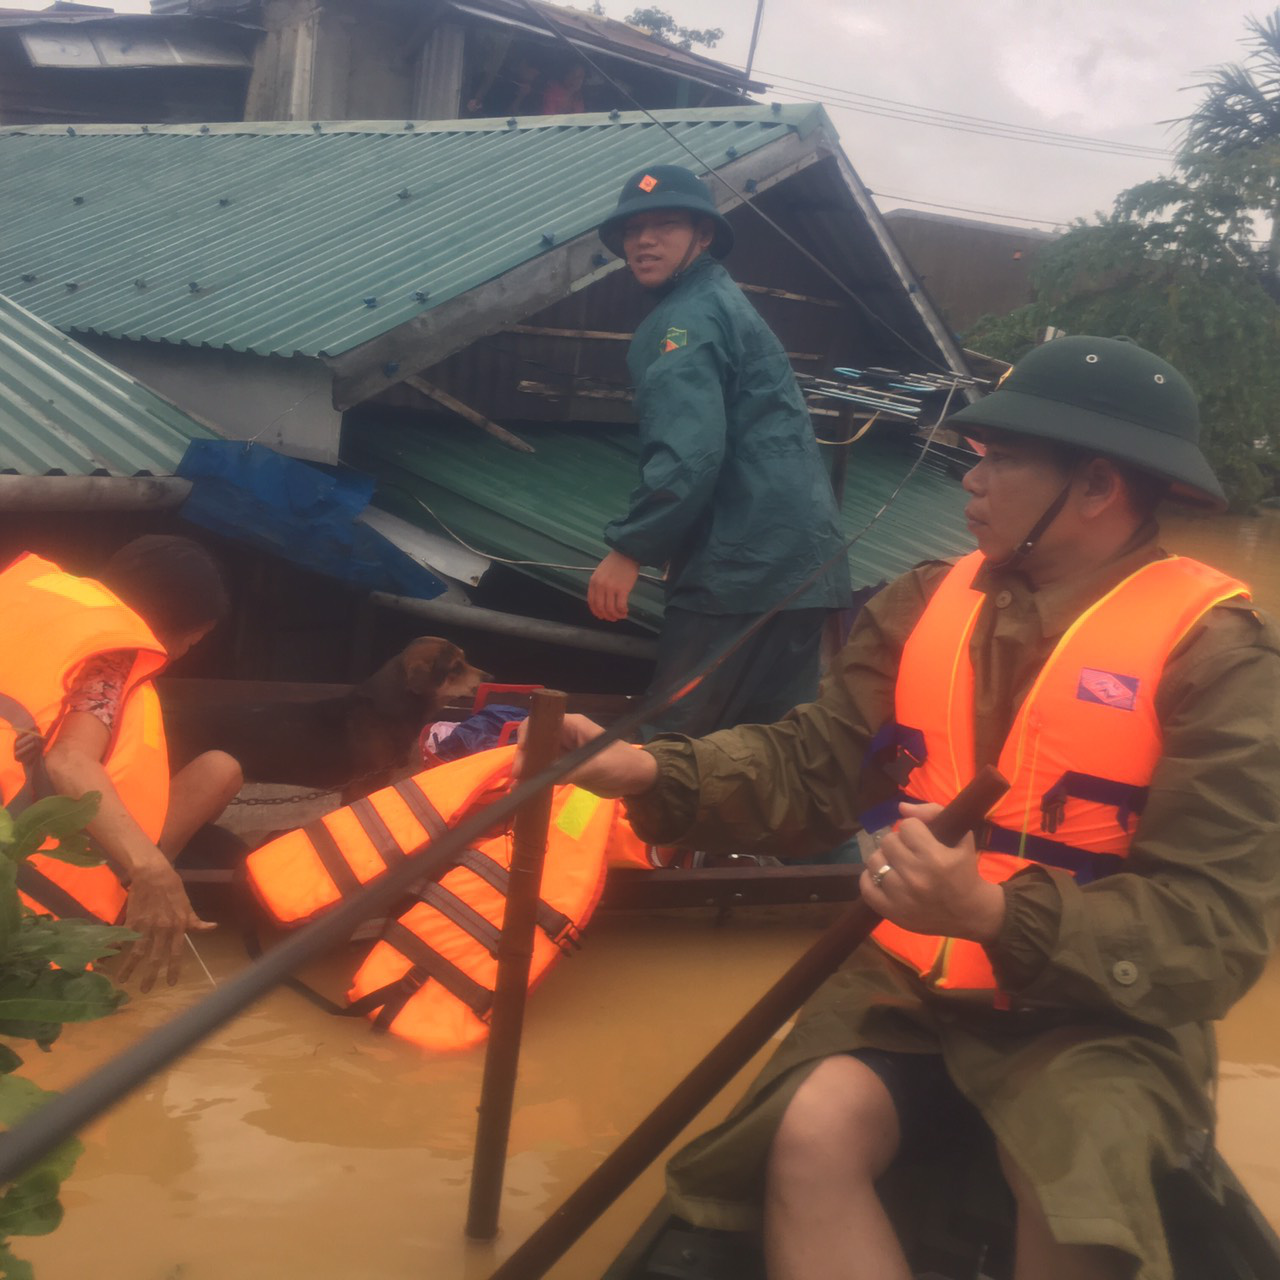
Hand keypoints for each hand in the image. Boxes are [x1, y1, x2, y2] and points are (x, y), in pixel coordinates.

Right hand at [115, 858, 215, 992]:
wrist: (154, 873)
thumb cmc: (173, 889)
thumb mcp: (187, 905)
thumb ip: (196, 922)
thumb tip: (213, 928)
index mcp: (178, 926)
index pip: (177, 952)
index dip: (174, 969)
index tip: (171, 983)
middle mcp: (162, 928)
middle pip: (156, 957)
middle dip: (150, 976)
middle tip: (145, 990)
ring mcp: (146, 925)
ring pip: (137, 951)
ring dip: (129, 967)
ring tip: (122, 981)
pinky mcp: (132, 920)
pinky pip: (123, 938)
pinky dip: (115, 949)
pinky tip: (108, 960)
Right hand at [514, 713, 657, 797]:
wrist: (637, 779)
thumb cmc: (620, 764)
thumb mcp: (594, 766)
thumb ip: (568, 770)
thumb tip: (540, 779)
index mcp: (570, 725)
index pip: (539, 723)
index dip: (526, 738)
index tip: (522, 759)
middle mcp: (563, 735)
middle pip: (534, 741)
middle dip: (524, 758)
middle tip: (518, 778)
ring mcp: (563, 751)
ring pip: (537, 757)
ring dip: (526, 770)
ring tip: (516, 788)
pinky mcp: (565, 767)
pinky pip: (544, 771)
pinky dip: (535, 779)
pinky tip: (525, 791)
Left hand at [588, 551, 639, 621]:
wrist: (627, 554)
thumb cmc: (615, 563)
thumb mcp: (600, 572)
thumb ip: (598, 585)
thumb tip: (601, 600)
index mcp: (593, 582)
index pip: (591, 602)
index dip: (596, 612)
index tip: (601, 616)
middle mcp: (600, 586)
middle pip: (601, 607)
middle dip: (607, 616)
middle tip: (612, 619)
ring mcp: (611, 588)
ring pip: (611, 609)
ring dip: (616, 615)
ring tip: (621, 616)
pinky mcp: (622, 589)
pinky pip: (620, 606)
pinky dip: (622, 611)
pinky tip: (626, 612)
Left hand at [859, 801, 1004, 942]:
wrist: (970, 914)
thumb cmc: (965, 872)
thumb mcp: (961, 838)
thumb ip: (933, 813)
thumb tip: (901, 808)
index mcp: (935, 858)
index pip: (906, 826)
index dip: (913, 829)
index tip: (920, 837)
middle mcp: (916, 877)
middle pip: (888, 842)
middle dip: (899, 842)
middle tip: (909, 851)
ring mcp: (901, 897)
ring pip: (875, 861)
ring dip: (885, 859)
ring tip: (897, 864)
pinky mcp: (891, 912)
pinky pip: (866, 887)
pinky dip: (871, 878)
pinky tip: (884, 877)